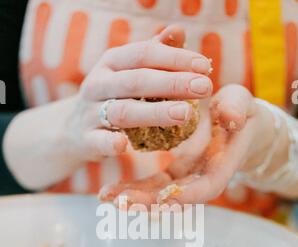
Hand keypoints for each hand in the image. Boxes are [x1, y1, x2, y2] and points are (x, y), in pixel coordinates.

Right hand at [72, 24, 212, 161]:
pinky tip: (125, 145)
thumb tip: (179, 30)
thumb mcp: (127, 72)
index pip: (144, 54)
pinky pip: (99, 141)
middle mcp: (99, 83)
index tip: (205, 66)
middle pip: (136, 80)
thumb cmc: (111, 97)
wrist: (72, 129)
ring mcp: (90, 112)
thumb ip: (153, 53)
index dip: (175, 58)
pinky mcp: (86, 140)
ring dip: (154, 112)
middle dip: (172, 82)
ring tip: (184, 114)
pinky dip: (110, 142)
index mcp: (111, 63)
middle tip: (204, 88)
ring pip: (122, 111)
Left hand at [100, 85, 274, 205]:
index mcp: (220, 166)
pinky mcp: (170, 173)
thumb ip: (237, 109)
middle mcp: (199, 178)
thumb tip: (232, 117)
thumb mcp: (241, 104)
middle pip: (175, 198)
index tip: (167, 197)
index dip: (188, 195)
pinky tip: (106, 193)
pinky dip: (129, 190)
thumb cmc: (238, 110)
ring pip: (157, 195)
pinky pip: (148, 185)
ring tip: (106, 198)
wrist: (233, 119)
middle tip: (123, 203)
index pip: (207, 187)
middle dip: (150, 202)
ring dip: (132, 198)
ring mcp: (183, 178)